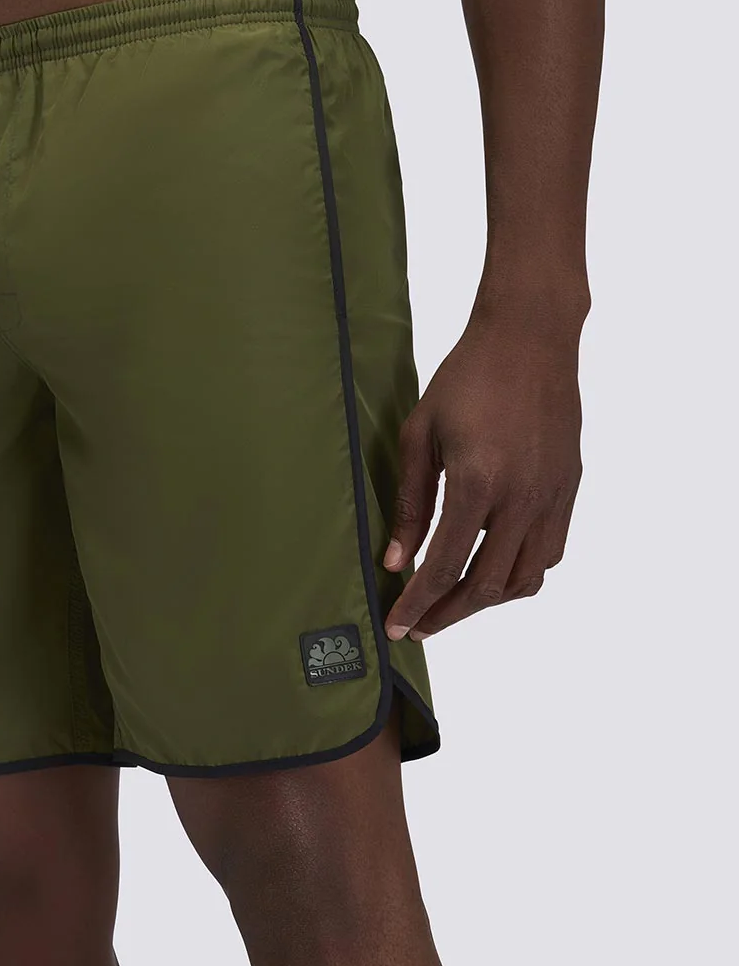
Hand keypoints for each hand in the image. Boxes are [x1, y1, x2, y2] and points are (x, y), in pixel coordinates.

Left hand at [382, 310, 582, 640]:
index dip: (417, 604)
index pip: (443, 566)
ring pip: (525, 578)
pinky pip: (550, 552)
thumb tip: (395, 562)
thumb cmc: (465, 378)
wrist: (529, 338)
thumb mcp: (419, 435)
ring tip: (451, 602)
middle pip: (487, 585)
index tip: (397, 627)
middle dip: (448, 614)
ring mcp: (553, 496)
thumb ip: (410, 504)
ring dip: (486, 600)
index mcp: (478, 483)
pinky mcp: (569, 488)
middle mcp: (522, 498)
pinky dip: (520, 574)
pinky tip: (492, 569)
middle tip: (420, 626)